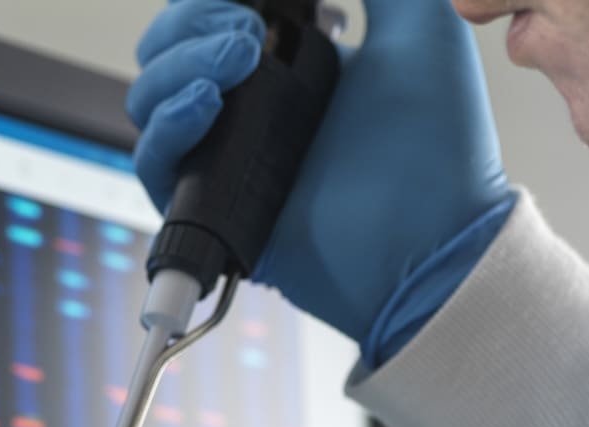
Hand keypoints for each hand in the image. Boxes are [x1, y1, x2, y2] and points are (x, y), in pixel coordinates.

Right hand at [127, 0, 510, 345]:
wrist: (431, 243)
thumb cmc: (438, 151)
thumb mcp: (422, 29)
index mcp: (292, 64)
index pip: (215, 14)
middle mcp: (252, 109)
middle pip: (170, 48)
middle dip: (191, 19)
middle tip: (247, 28)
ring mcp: (227, 158)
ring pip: (150, 96)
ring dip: (178, 60)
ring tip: (236, 59)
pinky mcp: (212, 208)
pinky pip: (152, 162)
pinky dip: (166, 124)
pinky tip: (205, 102)